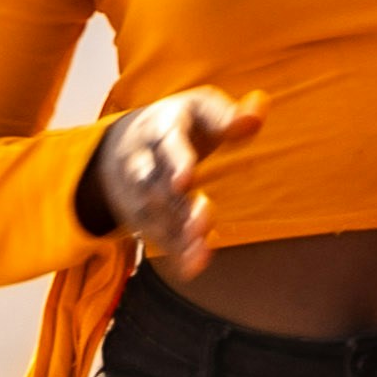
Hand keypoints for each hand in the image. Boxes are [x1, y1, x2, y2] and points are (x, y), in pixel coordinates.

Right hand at [84, 87, 260, 282]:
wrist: (118, 146)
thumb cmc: (178, 124)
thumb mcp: (200, 110)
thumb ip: (229, 116)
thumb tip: (258, 111)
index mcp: (160, 128)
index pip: (166, 144)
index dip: (175, 163)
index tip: (185, 182)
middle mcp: (142, 160)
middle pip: (156, 184)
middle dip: (177, 204)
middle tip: (202, 220)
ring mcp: (137, 191)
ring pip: (154, 213)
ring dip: (177, 232)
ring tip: (201, 249)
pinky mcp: (140, 215)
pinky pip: (155, 235)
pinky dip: (174, 251)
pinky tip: (193, 266)